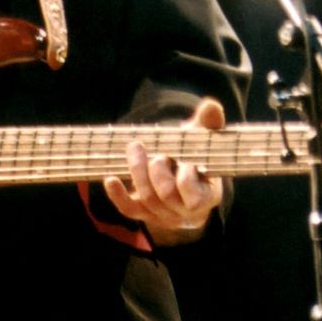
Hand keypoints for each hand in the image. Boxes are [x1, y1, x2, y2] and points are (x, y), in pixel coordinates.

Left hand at [102, 97, 225, 245]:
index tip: (185, 161)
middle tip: (157, 154)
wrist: (184, 182)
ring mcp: (163, 215)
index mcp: (206, 196)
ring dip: (138, 172)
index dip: (186, 180)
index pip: (196, 198)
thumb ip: (209, 124)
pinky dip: (117, 195)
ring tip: (135, 148)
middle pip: (166, 196)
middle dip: (157, 172)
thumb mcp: (203, 140)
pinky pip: (128, 209)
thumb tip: (211, 105)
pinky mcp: (144, 213)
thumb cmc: (195, 157)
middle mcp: (184, 211)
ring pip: (147, 200)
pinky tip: (111, 179)